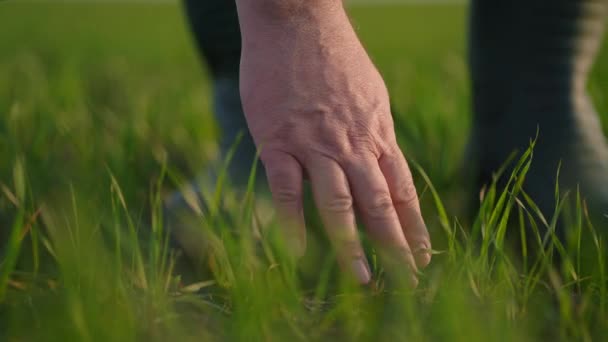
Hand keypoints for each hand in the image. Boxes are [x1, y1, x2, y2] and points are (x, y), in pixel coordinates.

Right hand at [237, 1, 430, 285]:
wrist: (298, 22)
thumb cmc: (333, 56)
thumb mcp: (371, 93)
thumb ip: (375, 131)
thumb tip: (380, 160)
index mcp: (377, 133)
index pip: (402, 189)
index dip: (413, 226)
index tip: (422, 255)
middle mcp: (353, 145)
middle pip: (379, 204)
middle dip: (394, 246)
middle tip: (406, 281)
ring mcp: (316, 145)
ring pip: (339, 204)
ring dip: (350, 245)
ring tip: (360, 279)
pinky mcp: (280, 141)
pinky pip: (289, 190)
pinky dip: (294, 223)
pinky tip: (299, 251)